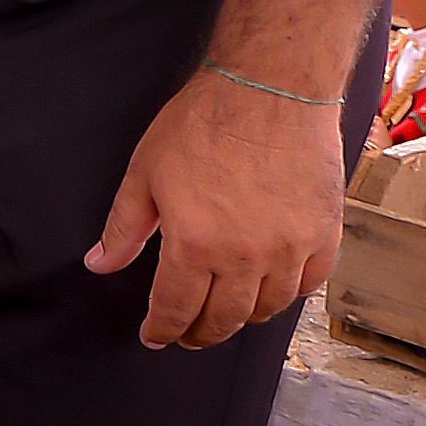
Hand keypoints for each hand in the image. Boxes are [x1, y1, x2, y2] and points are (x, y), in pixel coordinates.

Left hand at [84, 70, 345, 347]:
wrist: (271, 89)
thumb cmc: (206, 123)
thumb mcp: (146, 173)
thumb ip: (124, 227)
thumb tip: (100, 263)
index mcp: (195, 244)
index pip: (175, 309)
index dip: (162, 329)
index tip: (155, 335)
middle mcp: (245, 257)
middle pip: (222, 320)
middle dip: (199, 333)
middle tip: (187, 333)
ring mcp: (291, 250)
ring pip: (266, 310)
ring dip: (241, 318)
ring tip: (225, 312)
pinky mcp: (324, 235)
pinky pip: (308, 286)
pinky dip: (286, 295)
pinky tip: (270, 290)